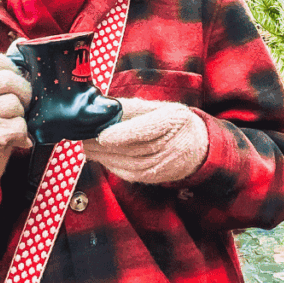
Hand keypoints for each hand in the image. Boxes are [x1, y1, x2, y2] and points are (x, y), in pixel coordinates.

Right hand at [0, 53, 32, 204]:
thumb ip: (0, 73)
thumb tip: (22, 41)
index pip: (0, 61)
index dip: (16, 73)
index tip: (14, 89)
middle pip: (12, 81)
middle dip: (24, 96)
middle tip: (18, 110)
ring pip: (17, 105)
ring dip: (20, 119)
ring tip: (7, 128)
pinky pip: (20, 126)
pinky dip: (22, 136)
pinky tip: (11, 142)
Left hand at [83, 97, 208, 183]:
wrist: (199, 147)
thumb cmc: (175, 122)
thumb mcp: (161, 107)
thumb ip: (133, 107)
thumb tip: (105, 106)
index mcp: (173, 120)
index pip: (147, 129)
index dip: (123, 134)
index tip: (102, 135)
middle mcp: (172, 145)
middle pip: (134, 149)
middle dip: (105, 146)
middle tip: (84, 138)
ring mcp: (164, 164)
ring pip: (129, 164)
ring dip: (104, 157)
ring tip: (87, 147)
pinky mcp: (155, 177)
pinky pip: (130, 173)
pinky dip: (112, 166)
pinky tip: (101, 157)